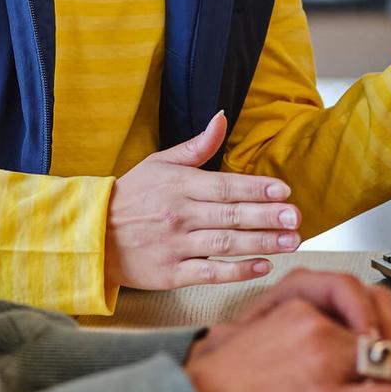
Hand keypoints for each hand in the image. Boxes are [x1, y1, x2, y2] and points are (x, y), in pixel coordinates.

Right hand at [105, 113, 301, 289]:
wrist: (94, 235)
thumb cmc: (132, 196)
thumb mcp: (159, 163)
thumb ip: (196, 146)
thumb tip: (222, 117)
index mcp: (178, 185)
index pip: (225, 185)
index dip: (256, 188)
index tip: (284, 190)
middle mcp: (179, 215)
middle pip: (231, 215)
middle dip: (267, 216)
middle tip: (296, 217)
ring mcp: (175, 245)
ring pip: (226, 244)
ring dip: (261, 243)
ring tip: (290, 241)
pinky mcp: (171, 273)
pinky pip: (210, 273)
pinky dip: (238, 271)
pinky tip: (263, 265)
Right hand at [185, 299, 390, 391]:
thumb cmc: (208, 385)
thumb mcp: (242, 337)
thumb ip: (268, 330)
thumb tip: (269, 339)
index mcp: (293, 305)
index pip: (354, 300)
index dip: (376, 323)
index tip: (378, 345)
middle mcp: (313, 326)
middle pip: (379, 330)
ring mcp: (323, 362)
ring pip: (388, 363)